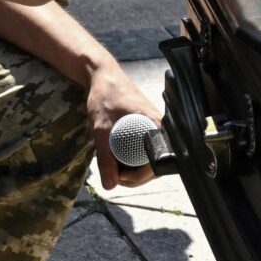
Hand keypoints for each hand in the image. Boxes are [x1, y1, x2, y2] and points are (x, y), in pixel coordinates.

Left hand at [85, 59, 166, 190]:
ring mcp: (153, 127)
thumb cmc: (104, 95)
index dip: (140, 176)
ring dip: (135, 170)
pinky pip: (146, 149)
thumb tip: (109, 185)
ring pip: (150, 158)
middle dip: (136, 177)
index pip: (157, 163)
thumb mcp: (101, 127)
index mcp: (155, 126)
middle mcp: (159, 127)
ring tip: (115, 171)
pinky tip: (119, 160)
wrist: (103, 75)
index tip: (119, 177)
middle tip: (115, 177)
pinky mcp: (146, 127)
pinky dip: (133, 159)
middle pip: (155, 164)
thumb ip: (105, 156)